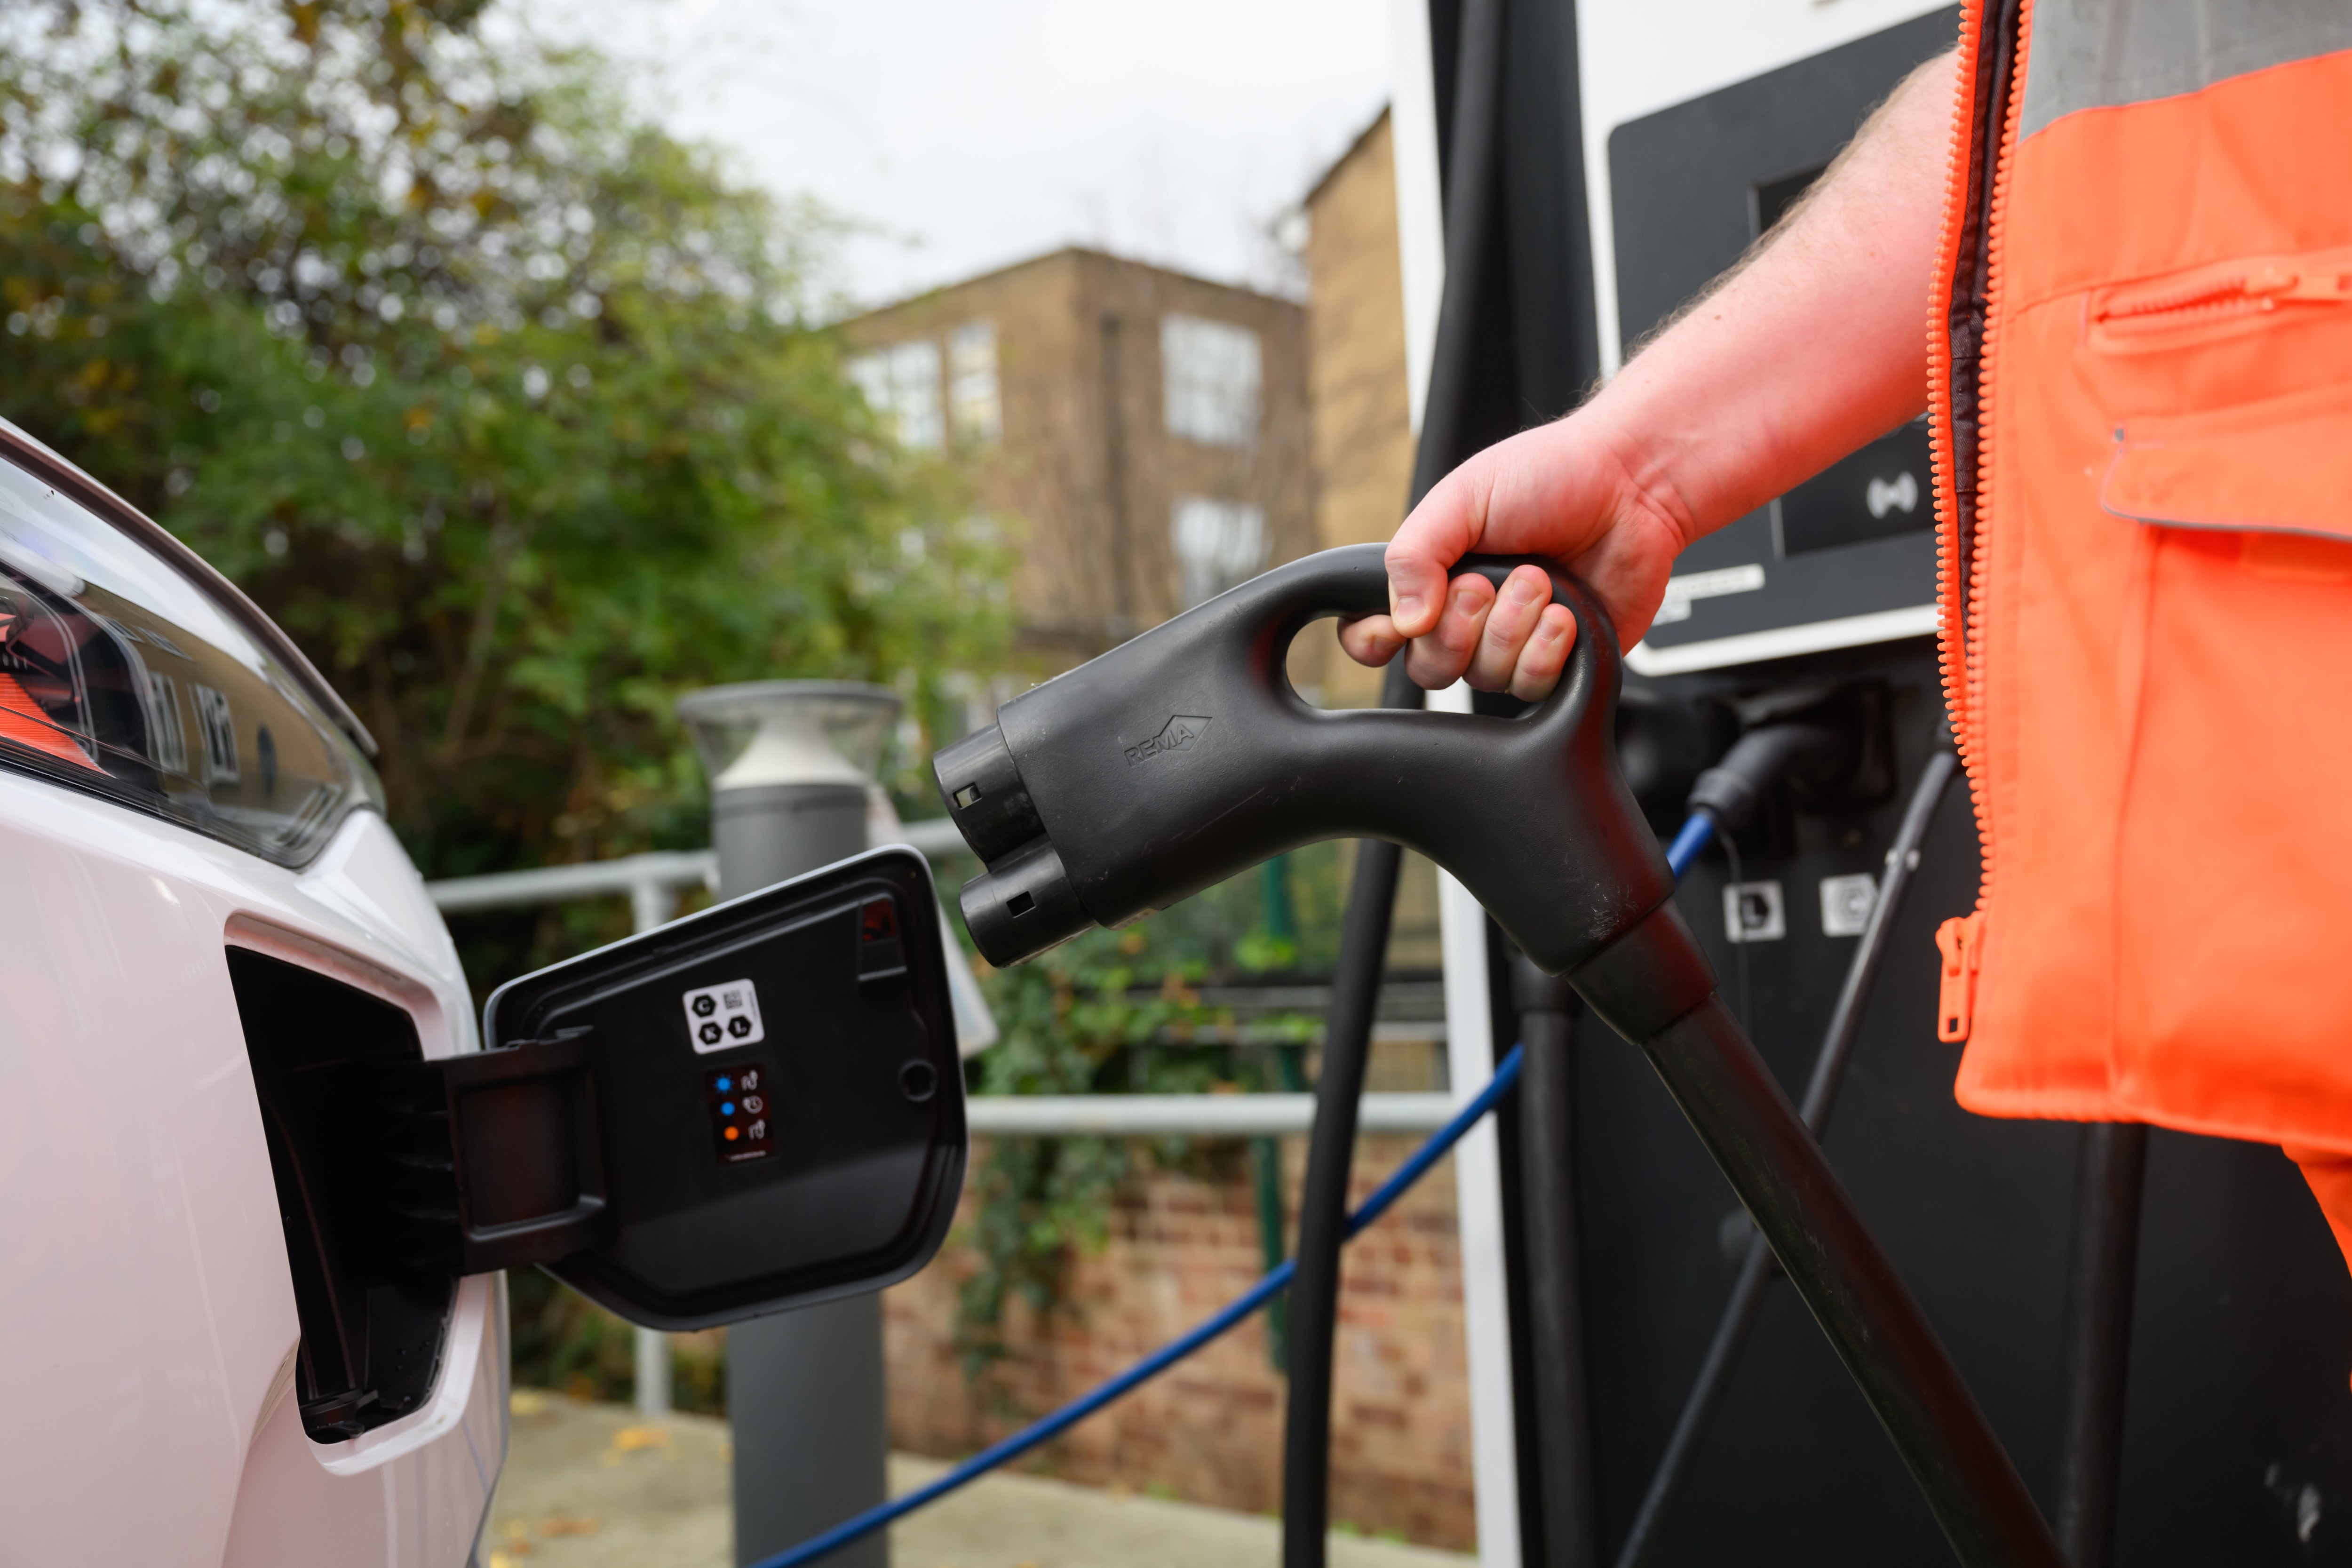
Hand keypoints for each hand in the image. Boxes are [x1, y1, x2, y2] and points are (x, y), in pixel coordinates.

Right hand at [1337, 415, 1692, 699]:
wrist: (1634, 485)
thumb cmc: (1551, 475)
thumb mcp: (1463, 497)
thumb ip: (1414, 554)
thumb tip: (1402, 621)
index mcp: (1431, 574)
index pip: (1372, 630)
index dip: (1373, 639)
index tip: (1394, 627)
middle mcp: (1465, 616)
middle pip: (1427, 667)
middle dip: (1457, 627)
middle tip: (1486, 582)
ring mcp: (1510, 642)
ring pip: (1481, 678)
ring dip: (1511, 629)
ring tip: (1542, 581)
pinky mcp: (1556, 661)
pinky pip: (1530, 686)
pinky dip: (1546, 650)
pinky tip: (1564, 615)